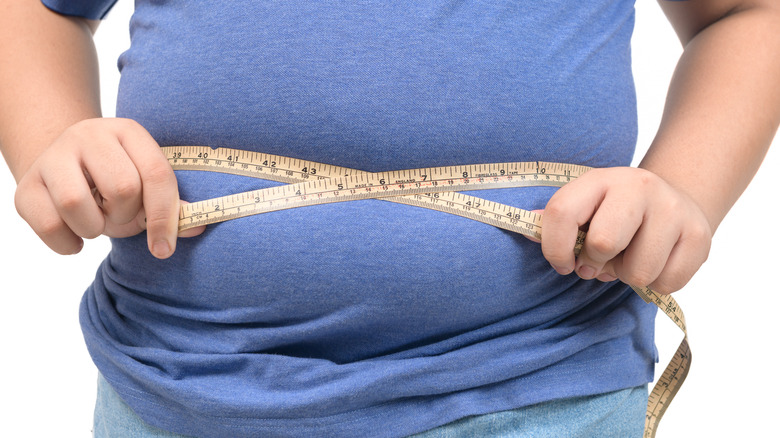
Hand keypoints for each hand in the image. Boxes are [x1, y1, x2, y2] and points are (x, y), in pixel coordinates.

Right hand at [14, 118, 203, 258]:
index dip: (164, 218)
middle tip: (117, 214)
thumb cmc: (114, 181)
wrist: (63, 167)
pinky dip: (67, 243)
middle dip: (125, 216)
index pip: (157, 175)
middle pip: (121, 188)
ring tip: (95, 221)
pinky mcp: (25, 185)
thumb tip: (201, 225)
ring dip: (93, 228)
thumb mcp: (147, 188)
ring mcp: (53, 156)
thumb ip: (174, 207)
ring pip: (75, 203)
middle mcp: (89, 135)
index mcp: (129, 132)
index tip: (163, 249)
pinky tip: (75, 235)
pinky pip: (48, 224)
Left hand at [538, 167, 712, 293]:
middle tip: (601, 260)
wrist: (676, 197)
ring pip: (638, 272)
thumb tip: (528, 234)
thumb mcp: (585, 206)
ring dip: (628, 275)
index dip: (554, 248)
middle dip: (596, 262)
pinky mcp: (700, 236)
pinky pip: (668, 283)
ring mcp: (673, 209)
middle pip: (603, 244)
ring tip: (630, 257)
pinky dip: (656, 282)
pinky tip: (655, 260)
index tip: (563, 263)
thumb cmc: (616, 211)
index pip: (561, 213)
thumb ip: (557, 222)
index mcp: (600, 179)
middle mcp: (639, 186)